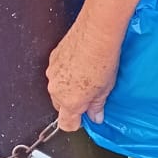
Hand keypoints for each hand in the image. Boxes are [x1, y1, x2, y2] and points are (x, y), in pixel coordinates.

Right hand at [46, 16, 122, 131]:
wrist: (96, 33)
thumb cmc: (102, 59)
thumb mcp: (106, 88)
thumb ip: (97, 106)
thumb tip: (96, 116)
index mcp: (70, 102)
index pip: (65, 124)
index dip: (76, 123)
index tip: (84, 118)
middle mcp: (56, 89)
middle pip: (60, 106)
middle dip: (72, 103)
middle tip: (89, 94)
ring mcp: (52, 73)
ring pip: (57, 88)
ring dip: (68, 87)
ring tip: (86, 75)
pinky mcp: (52, 58)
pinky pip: (56, 72)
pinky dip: (65, 72)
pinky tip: (80, 64)